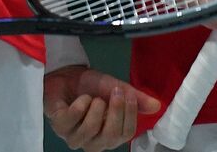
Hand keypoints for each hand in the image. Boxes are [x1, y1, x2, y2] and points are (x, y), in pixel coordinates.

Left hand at [44, 65, 159, 150]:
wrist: (66, 74)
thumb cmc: (91, 86)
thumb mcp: (116, 88)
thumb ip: (135, 98)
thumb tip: (157, 106)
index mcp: (109, 135)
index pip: (126, 134)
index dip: (130, 115)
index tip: (129, 95)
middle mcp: (93, 142)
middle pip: (111, 136)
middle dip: (115, 111)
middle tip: (115, 92)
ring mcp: (75, 137)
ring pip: (91, 129)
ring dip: (95, 107)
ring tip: (93, 97)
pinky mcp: (59, 127)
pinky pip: (73, 118)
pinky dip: (80, 103)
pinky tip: (81, 98)